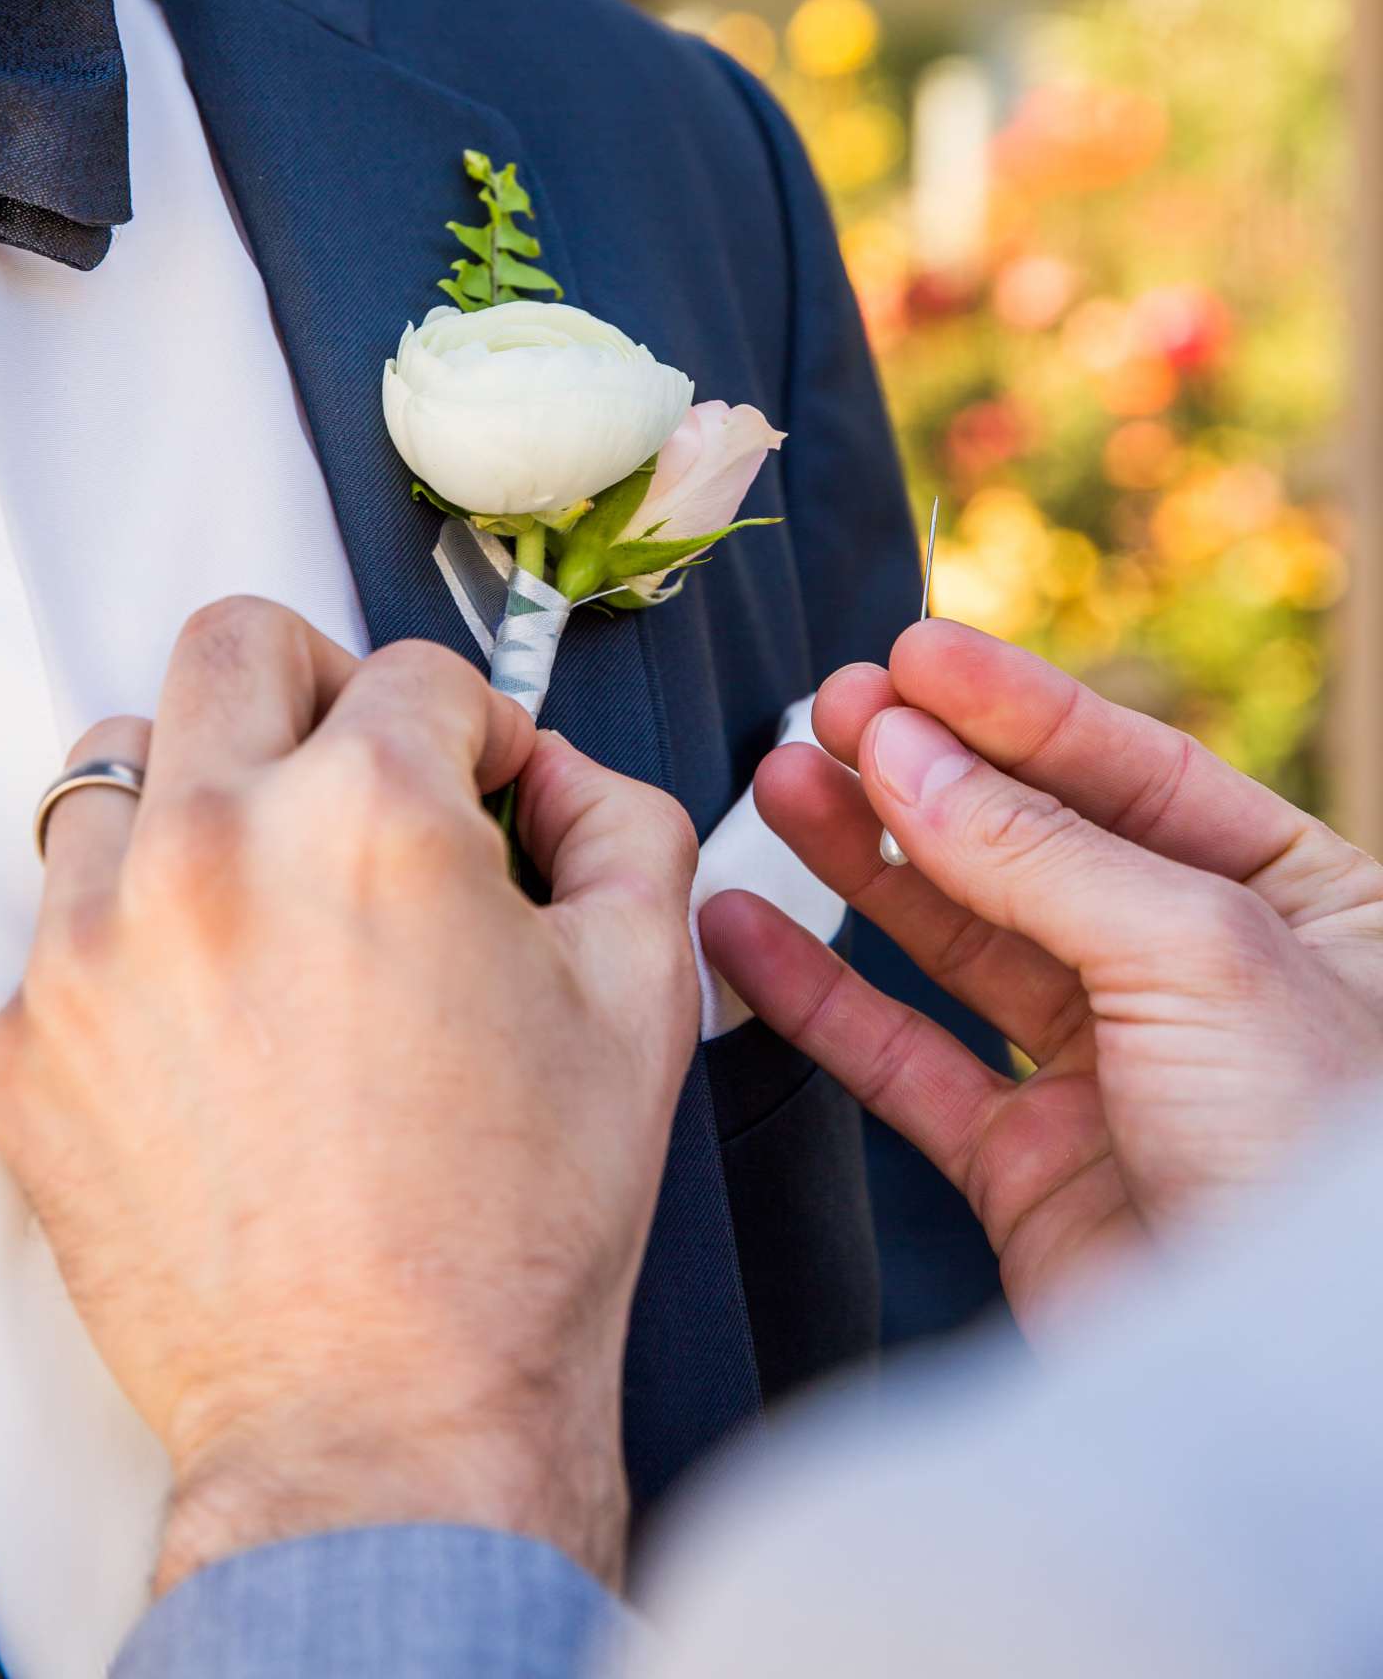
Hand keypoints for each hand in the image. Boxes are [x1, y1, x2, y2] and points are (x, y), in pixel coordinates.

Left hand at [0, 600, 698, 1595]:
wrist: (385, 1419)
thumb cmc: (514, 1230)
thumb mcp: (643, 992)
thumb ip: (623, 826)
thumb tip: (561, 778)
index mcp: (372, 815)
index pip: (419, 674)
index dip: (480, 729)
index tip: (484, 790)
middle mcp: (215, 848)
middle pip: (236, 646)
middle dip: (322, 686)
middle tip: (361, 771)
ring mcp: (95, 945)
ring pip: (117, 764)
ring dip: (203, 796)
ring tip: (268, 893)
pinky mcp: (29, 1044)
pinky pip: (62, 922)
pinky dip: (134, 936)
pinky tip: (212, 1020)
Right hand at [703, 620, 1382, 1332]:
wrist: (1292, 1409)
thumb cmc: (1319, 1174)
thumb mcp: (1201, 958)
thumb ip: (1042, 852)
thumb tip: (912, 756)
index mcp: (1296, 906)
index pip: (1135, 771)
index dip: (1015, 707)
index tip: (911, 657)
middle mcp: (1198, 981)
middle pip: (1034, 844)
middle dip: (927, 774)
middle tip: (829, 711)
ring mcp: (1113, 1077)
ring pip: (959, 940)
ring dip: (861, 861)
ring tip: (777, 784)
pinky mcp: (1032, 1173)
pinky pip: (906, 1060)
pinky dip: (820, 997)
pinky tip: (748, 934)